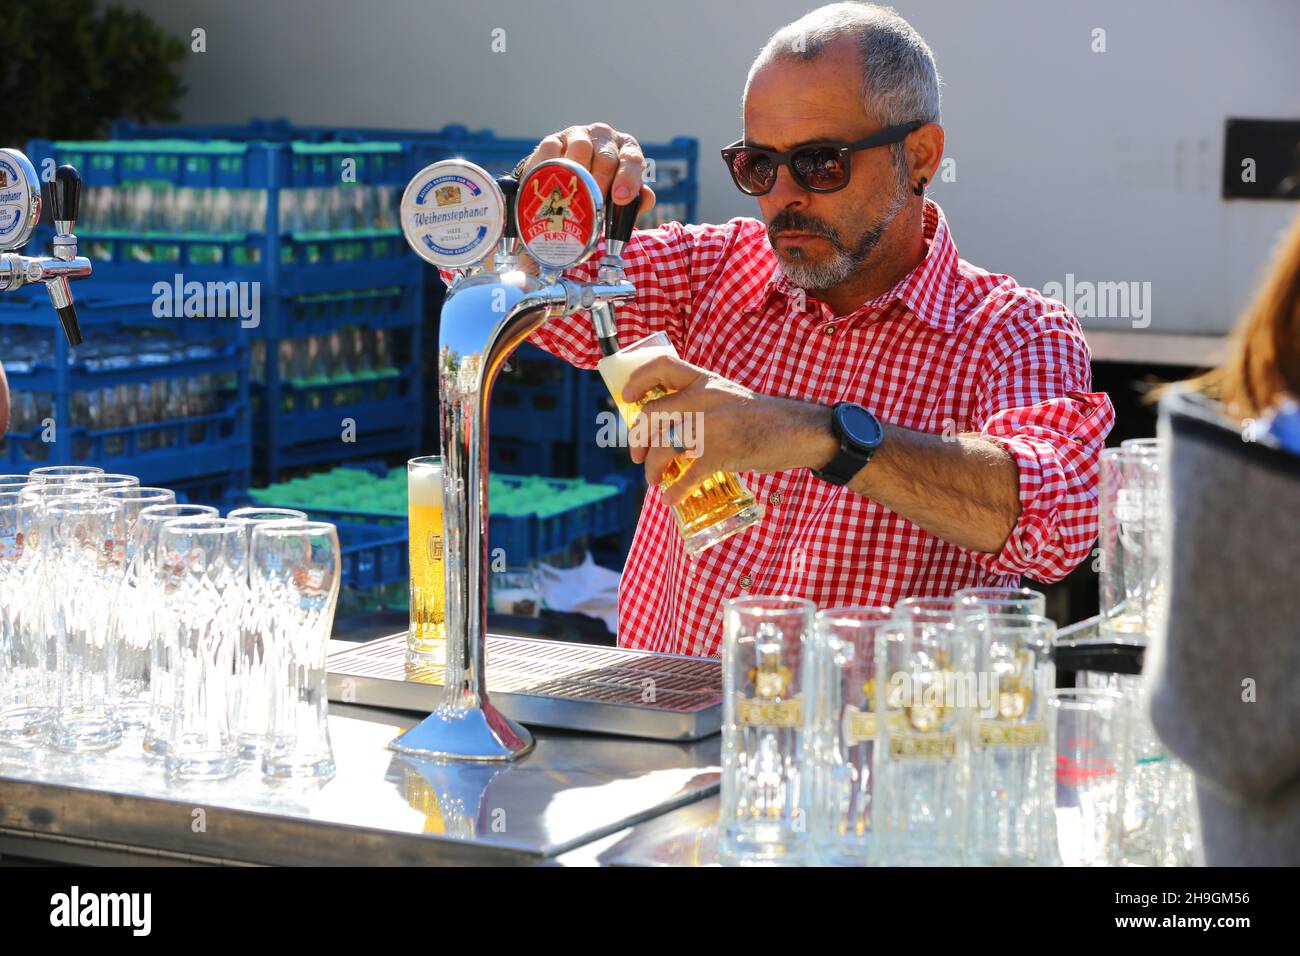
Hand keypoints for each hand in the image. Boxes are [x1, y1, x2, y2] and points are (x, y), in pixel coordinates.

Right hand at [520, 123, 656, 214]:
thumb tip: (647, 198)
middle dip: (601, 183)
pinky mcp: (554, 140)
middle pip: (606, 157)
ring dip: (578, 173)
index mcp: (625, 148)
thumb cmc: (599, 189)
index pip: (632, 158)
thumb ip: (635, 200)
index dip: (628, 178)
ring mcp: (578, 135)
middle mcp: (604, 136)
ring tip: (572, 194)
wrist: (565, 182)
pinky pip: (552, 149)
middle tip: (594, 203)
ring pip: (581, 148)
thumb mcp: (619, 196)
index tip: (621, 198)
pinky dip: (552, 165)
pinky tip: (550, 181)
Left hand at [621, 353, 834, 507]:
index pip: (662, 366)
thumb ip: (701, 404)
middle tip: (636, 455)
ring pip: (664, 446)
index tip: (626, 398)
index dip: (637, 380)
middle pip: (652, 414)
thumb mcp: (728, 397)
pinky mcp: (722, 452)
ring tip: (655, 480)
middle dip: (637, 439)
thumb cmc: (764, 418)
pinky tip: (671, 497)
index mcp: (705, 381)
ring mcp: (711, 425)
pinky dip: (676, 490)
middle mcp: (704, 398)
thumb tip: (668, 425)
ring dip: (652, 468)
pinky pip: (687, 475)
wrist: (801, 430)